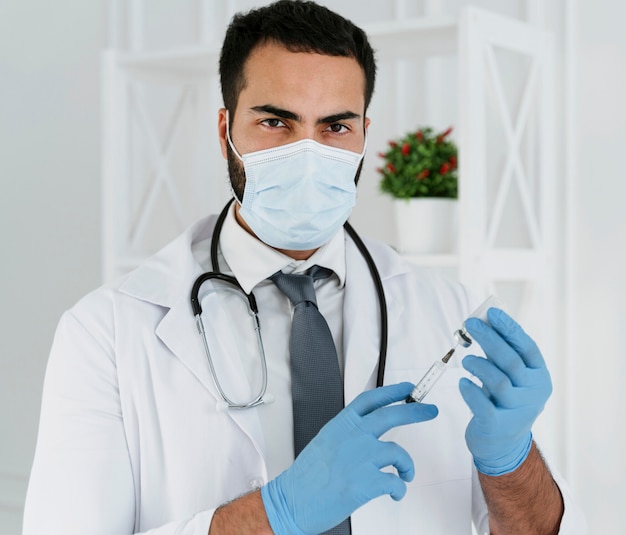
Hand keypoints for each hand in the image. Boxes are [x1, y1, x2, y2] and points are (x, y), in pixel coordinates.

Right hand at [260, 382, 437, 534]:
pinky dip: (399, 488)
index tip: (408, 388)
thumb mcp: (325, 442)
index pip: (371, 400)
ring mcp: (360, 459)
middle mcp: (352, 437)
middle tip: (429, 411)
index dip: (392, 391)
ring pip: (399, 453)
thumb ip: (347, 435)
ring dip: (408, 465)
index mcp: (341, 425)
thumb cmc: (305, 477)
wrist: (291, 501)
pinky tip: (395, 492)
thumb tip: (368, 435)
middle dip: (415, 410)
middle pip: (391, 415)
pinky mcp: (366, 483)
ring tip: (406, 474)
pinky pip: (395, 482)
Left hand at [459, 307, 551, 475]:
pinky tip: (463, 383)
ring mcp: (518, 411)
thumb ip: (501, 352)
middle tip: (470, 324)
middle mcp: (533, 393)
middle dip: (489, 339)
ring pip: (498, 381)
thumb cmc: (503, 400)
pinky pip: (483, 405)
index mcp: (539, 376)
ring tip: (467, 359)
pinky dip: (470, 391)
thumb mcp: (509, 376)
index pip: (527, 348)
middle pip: (511, 361)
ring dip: (479, 365)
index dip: (510, 329)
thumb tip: (484, 320)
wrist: (503, 445)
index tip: (492, 313)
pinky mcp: (498, 426)